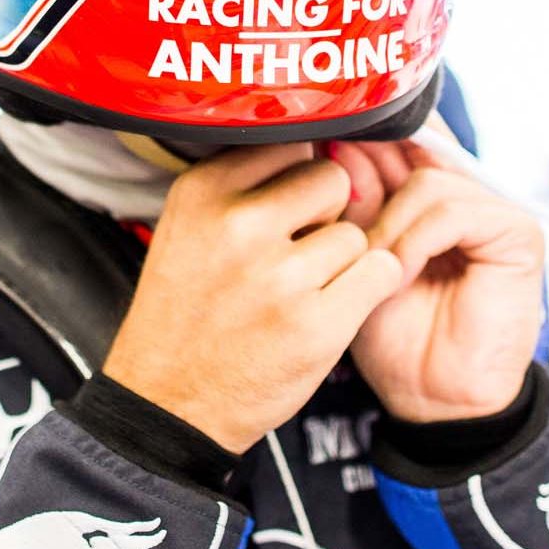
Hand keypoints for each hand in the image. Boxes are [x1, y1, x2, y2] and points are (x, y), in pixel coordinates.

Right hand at [102, 144, 404, 453]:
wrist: (168, 403)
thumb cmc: (186, 313)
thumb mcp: (188, 226)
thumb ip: (243, 184)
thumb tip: (316, 146)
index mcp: (204, 192)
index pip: (291, 144)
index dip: (297, 178)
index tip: (285, 209)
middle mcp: (240, 226)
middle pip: (331, 179)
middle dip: (327, 213)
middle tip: (301, 249)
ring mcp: (280, 277)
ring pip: (356, 233)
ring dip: (344, 259)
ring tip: (305, 288)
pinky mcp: (317, 324)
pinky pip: (380, 272)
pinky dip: (368, 287)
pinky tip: (334, 305)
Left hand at [337, 139, 545, 422]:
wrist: (430, 396)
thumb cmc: (392, 334)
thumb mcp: (357, 257)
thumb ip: (355, 202)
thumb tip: (338, 143)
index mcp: (430, 191)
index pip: (401, 136)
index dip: (362, 143)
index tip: (322, 158)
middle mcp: (467, 190)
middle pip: (416, 144)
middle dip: (371, 176)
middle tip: (345, 210)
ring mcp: (496, 208)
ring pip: (427, 181)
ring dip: (390, 227)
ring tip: (375, 268)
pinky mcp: (518, 232)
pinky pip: (454, 211)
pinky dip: (417, 241)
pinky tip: (401, 273)